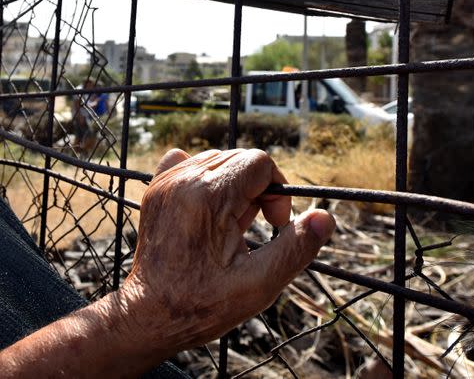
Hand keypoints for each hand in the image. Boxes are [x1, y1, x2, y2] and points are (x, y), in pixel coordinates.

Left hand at [121, 148, 335, 353]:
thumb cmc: (202, 304)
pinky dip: (205, 179)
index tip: (273, 224)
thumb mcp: (259, 284)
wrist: (149, 315)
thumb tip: (325, 217)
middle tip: (251, 230)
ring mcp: (166, 181)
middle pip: (241, 159)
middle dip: (257, 190)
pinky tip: (206, 209)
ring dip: (234, 187)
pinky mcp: (156, 189)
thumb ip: (295, 247)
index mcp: (209, 196)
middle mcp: (184, 179)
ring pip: (218, 160)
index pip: (259, 162)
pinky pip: (189, 162)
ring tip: (228, 227)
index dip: (277, 192)